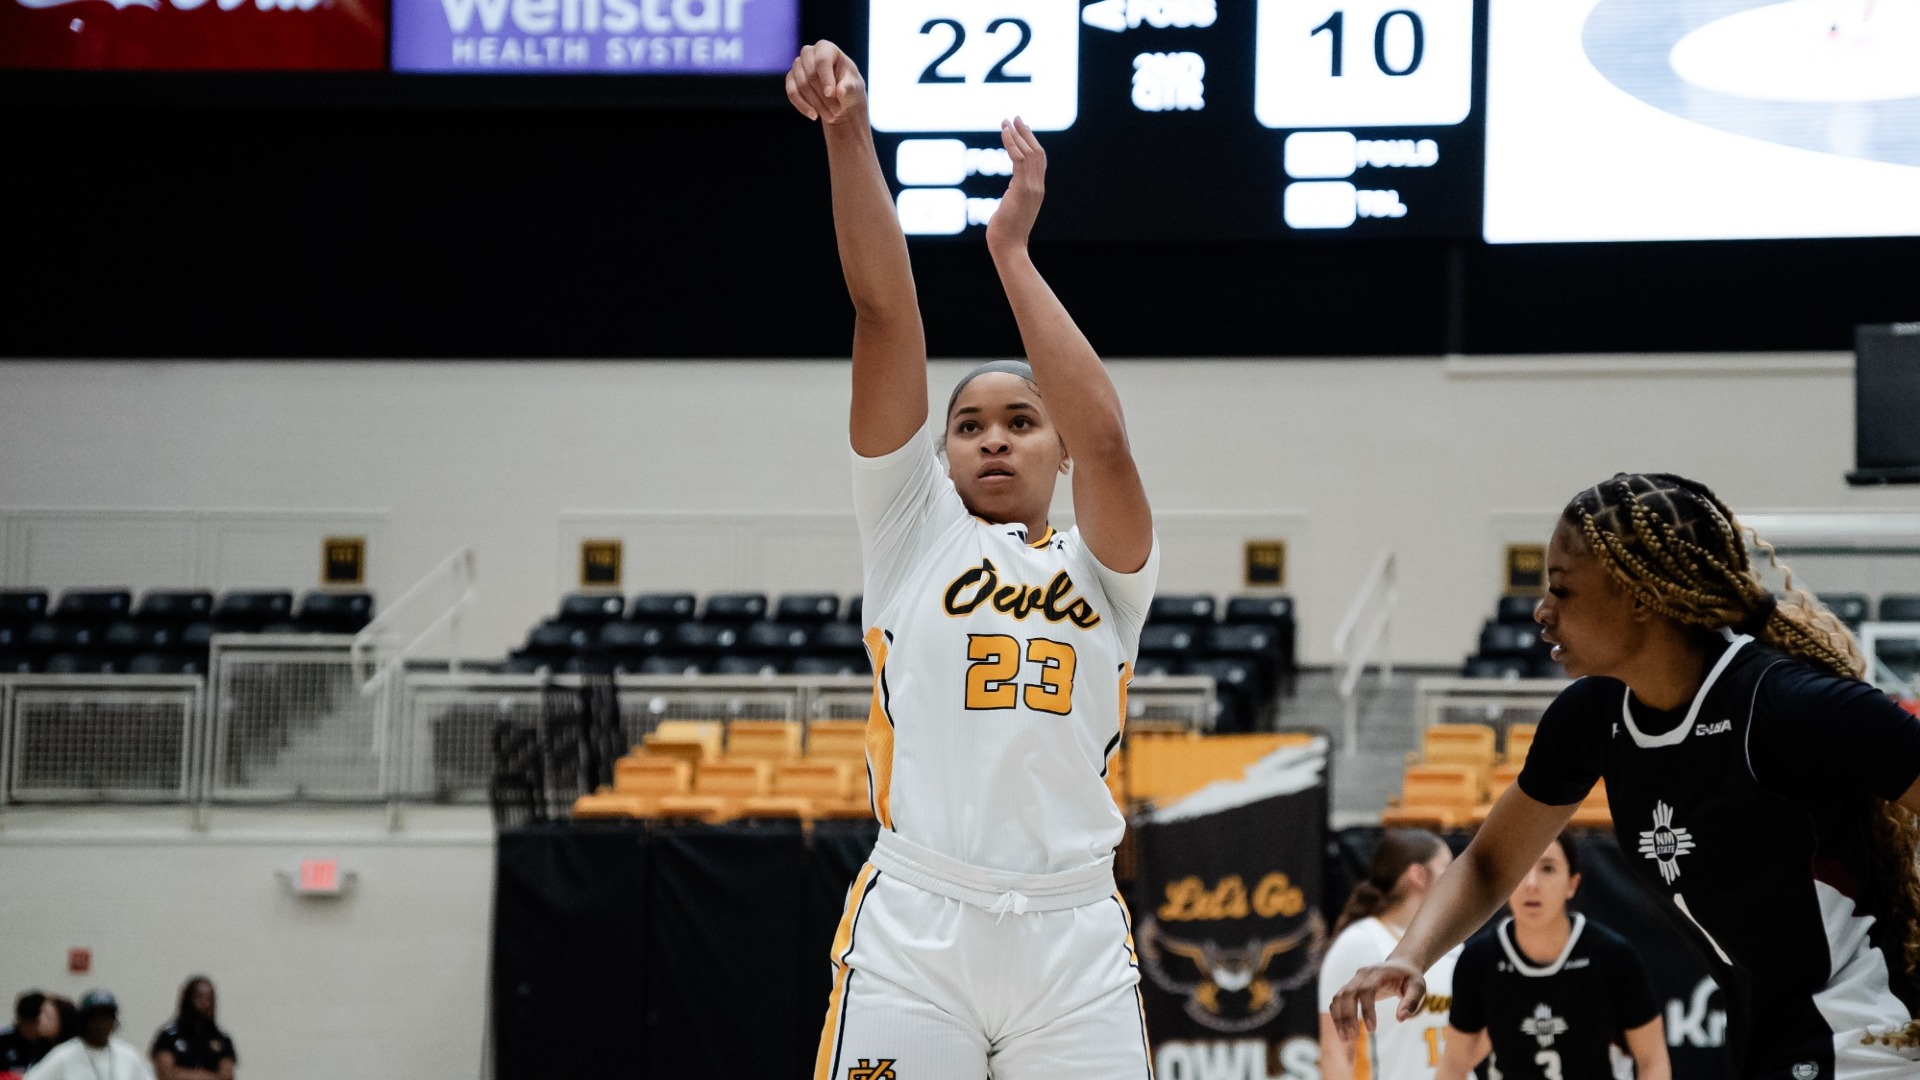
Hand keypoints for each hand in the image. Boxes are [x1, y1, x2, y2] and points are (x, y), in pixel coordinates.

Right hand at [786, 40, 866, 124]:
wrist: (839, 98)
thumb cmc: (848, 87)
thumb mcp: (854, 87)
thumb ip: (849, 87)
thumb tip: (840, 91)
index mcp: (826, 48)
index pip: (822, 60)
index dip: (826, 78)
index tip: (831, 94)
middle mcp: (809, 53)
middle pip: (811, 74)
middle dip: (824, 96)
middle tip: (837, 112)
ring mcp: (797, 65)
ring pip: (801, 85)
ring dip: (816, 104)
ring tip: (831, 117)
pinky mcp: (790, 79)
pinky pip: (792, 93)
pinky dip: (803, 106)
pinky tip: (814, 116)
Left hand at [985, 117, 1044, 253]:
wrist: (1009, 247)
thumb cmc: (1006, 234)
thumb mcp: (1012, 211)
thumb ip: (1014, 199)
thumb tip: (1009, 197)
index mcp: (1037, 191)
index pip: (1038, 161)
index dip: (1031, 143)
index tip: (1022, 129)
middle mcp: (1038, 187)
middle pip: (1037, 153)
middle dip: (1026, 133)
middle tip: (1015, 117)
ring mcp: (1032, 188)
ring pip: (1028, 153)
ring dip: (1016, 134)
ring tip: (1007, 121)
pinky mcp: (1022, 189)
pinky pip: (1019, 159)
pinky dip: (1011, 144)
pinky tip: (1004, 133)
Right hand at [1328, 959, 1427, 1043]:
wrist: (1400, 966)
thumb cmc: (1410, 978)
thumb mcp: (1418, 987)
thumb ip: (1411, 1002)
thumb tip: (1400, 1019)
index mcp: (1378, 973)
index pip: (1366, 990)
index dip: (1366, 1009)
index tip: (1372, 1030)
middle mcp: (1362, 975)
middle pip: (1348, 994)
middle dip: (1348, 1016)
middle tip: (1353, 1037)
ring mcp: (1353, 981)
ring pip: (1339, 997)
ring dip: (1339, 1018)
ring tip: (1346, 1038)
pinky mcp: (1350, 988)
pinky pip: (1338, 1001)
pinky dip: (1337, 1015)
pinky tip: (1342, 1031)